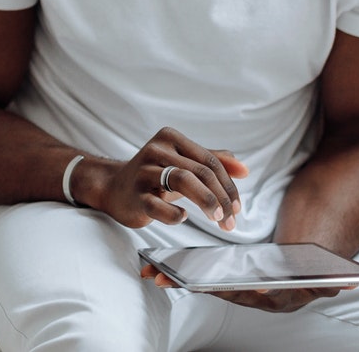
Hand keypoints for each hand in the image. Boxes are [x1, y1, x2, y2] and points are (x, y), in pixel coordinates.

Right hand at [93, 127, 247, 230]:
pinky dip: (176, 214)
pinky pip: (159, 205)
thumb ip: (212, 163)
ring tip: (218, 219)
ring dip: (207, 202)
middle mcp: (156, 150)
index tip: (237, 208)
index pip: (210, 161)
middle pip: (200, 171)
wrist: (113, 188)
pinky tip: (183, 216)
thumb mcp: (182, 165)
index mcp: (170, 138)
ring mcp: (143, 172)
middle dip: (221, 198)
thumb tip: (244, 169)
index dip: (228, 185)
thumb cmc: (154, 177)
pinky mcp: (135, 195)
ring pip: (183, 181)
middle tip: (231, 220)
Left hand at [138, 265, 348, 312]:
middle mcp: (256, 300)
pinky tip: (155, 269)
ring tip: (150, 273)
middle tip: (163, 279)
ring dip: (178, 281)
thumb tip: (351, 282)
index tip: (211, 284)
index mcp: (278, 298)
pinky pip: (203, 279)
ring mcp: (240, 294)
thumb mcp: (325, 274)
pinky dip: (181, 275)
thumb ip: (333, 280)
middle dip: (190, 286)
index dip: (232, 291)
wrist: (309, 262)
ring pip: (206, 287)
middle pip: (220, 293)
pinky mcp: (228, 283)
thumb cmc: (314, 264)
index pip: (253, 296)